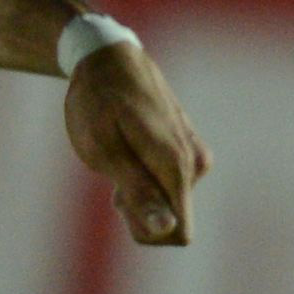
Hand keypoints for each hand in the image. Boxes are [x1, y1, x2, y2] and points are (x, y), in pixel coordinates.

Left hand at [64, 41, 210, 245]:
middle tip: (113, 172)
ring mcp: (195, 156)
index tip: (119, 198)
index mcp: (178, 167)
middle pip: (171, 221)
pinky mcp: (189, 150)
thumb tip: (168, 229)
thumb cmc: (98, 103)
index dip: (142, 229)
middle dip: (136, 209)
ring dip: (138, 192)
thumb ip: (139, 192)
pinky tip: (129, 153)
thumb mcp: (104, 151)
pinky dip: (144, 177)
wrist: (109, 60)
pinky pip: (169, 185)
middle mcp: (195, 164)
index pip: (178, 233)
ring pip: (168, 202)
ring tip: (118, 156)